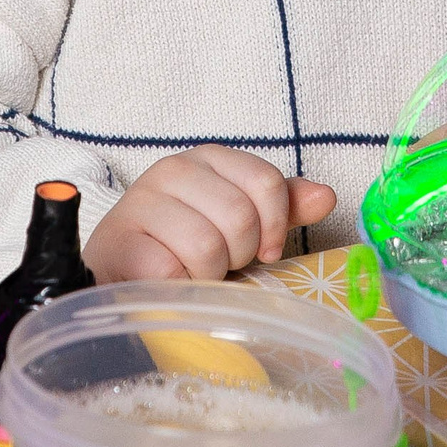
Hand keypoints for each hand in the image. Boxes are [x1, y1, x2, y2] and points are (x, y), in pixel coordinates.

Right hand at [81, 146, 336, 282]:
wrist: (121, 274)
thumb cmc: (186, 248)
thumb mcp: (240, 224)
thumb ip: (280, 209)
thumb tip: (326, 196)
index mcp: (208, 159)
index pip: (266, 182)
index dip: (273, 226)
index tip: (262, 251)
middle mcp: (172, 170)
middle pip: (240, 216)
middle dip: (237, 254)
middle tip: (216, 263)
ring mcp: (141, 203)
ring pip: (208, 247)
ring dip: (207, 275)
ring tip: (191, 272)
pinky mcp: (120, 242)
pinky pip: (173, 271)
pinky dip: (180, 288)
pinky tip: (167, 283)